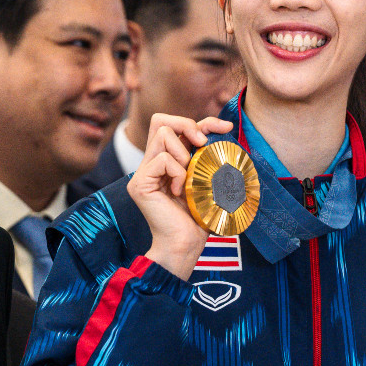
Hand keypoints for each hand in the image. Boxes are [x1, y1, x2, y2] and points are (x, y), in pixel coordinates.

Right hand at [130, 113, 233, 280]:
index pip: (176, 125)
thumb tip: (223, 129)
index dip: (202, 120)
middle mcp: (150, 163)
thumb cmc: (200, 217)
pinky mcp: (140, 183)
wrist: (185, 245)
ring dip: (183, 152)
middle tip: (203, 144)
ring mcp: (142, 173)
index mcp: (166, 161)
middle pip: (161, 120)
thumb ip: (207, 155)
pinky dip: (178, 172)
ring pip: (163, 134)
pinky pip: (163, 159)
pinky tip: (179, 192)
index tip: (225, 128)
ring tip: (187, 177)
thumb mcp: (208, 178)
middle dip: (187, 124)